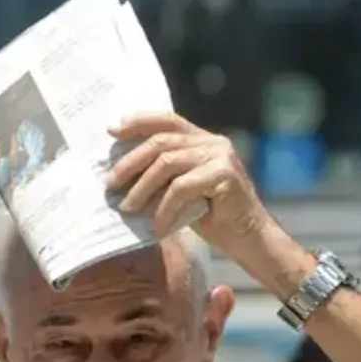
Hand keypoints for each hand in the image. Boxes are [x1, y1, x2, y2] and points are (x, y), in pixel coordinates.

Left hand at [106, 112, 269, 251]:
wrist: (249, 240)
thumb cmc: (214, 217)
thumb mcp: (182, 191)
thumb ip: (162, 175)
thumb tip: (121, 173)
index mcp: (203, 140)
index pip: (168, 121)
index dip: (139, 121)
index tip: (112, 130)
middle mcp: (213, 142)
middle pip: (162, 142)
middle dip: (130, 162)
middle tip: (111, 184)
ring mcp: (221, 155)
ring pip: (167, 163)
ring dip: (142, 188)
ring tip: (127, 208)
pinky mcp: (225, 174)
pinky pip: (182, 188)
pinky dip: (164, 208)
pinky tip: (157, 226)